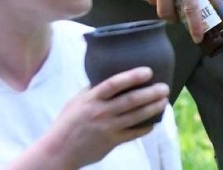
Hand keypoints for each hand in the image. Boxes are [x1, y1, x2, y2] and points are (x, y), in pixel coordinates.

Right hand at [37, 67, 168, 167]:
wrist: (58, 151)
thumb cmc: (67, 123)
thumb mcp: (76, 101)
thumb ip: (93, 89)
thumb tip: (108, 74)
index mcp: (91, 99)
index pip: (114, 84)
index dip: (132, 76)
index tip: (148, 71)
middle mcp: (101, 112)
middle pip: (131, 101)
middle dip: (151, 93)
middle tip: (165, 87)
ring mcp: (108, 128)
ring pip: (136, 117)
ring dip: (153, 108)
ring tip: (164, 101)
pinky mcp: (111, 142)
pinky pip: (133, 134)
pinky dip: (145, 128)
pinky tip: (154, 122)